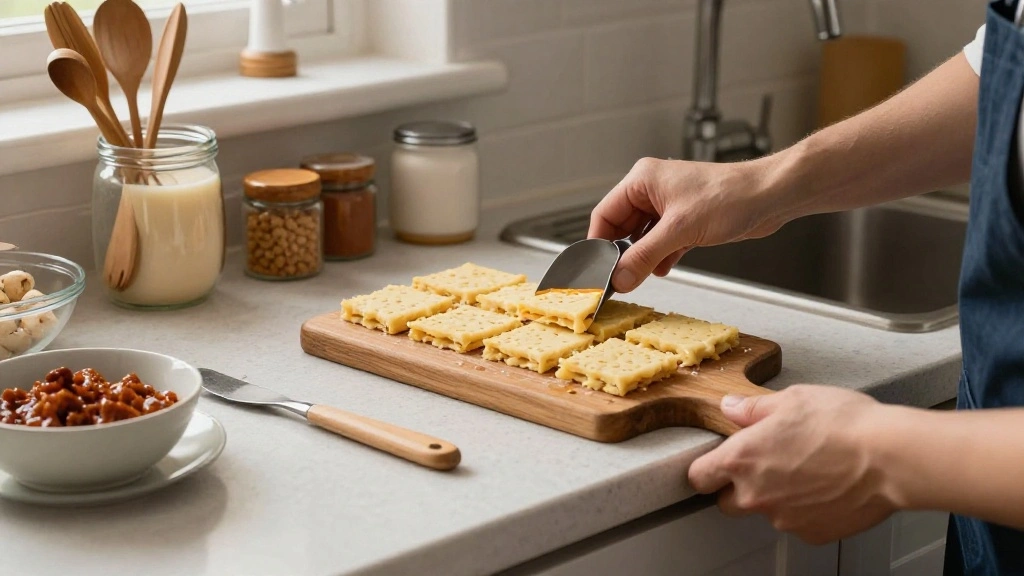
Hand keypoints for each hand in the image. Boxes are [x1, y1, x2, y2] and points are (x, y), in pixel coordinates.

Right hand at [588, 157, 787, 291]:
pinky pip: (662, 243)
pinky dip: (661, 257)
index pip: (605, 214)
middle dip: (623, 254)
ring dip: (643, 257)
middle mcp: (653, 191)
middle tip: (620, 278)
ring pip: (642, 238)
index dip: (598, 243)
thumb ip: (644, 256)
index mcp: (642, 180)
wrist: (770, 197)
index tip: (597, 269)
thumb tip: (620, 278)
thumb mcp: (679, 230)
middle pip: (622, 228)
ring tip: (643, 274)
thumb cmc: (730, 196)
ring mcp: (670, 206)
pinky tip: (663, 267)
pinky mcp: (686, 221)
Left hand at [687, 385, 898, 544]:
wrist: (888, 457)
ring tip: (807, 470)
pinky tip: (825, 486)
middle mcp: (755, 495)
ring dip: (776, 497)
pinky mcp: (811, 534)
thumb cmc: (842, 425)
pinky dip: (806, 509)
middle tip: (768, 464)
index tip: (715, 464)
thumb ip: (752, 409)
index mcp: (741, 459)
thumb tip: (731, 407)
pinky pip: (797, 523)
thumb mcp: (790, 400)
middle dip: (740, 487)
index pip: (699, 476)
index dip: (706, 469)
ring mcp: (783, 519)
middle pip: (728, 502)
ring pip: (766, 512)